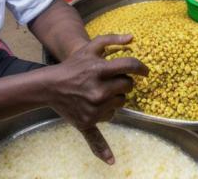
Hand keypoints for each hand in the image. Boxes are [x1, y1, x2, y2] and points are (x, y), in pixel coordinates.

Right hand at [48, 34, 148, 163]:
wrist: (51, 85)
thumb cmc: (75, 65)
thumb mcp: (90, 47)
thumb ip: (112, 40)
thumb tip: (133, 38)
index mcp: (99, 70)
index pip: (129, 67)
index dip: (141, 68)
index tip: (145, 71)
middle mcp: (98, 90)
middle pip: (127, 87)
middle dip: (124, 82)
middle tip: (112, 79)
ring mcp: (93, 108)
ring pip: (120, 104)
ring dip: (116, 97)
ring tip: (101, 91)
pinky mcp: (88, 121)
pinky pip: (107, 124)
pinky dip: (104, 143)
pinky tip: (110, 160)